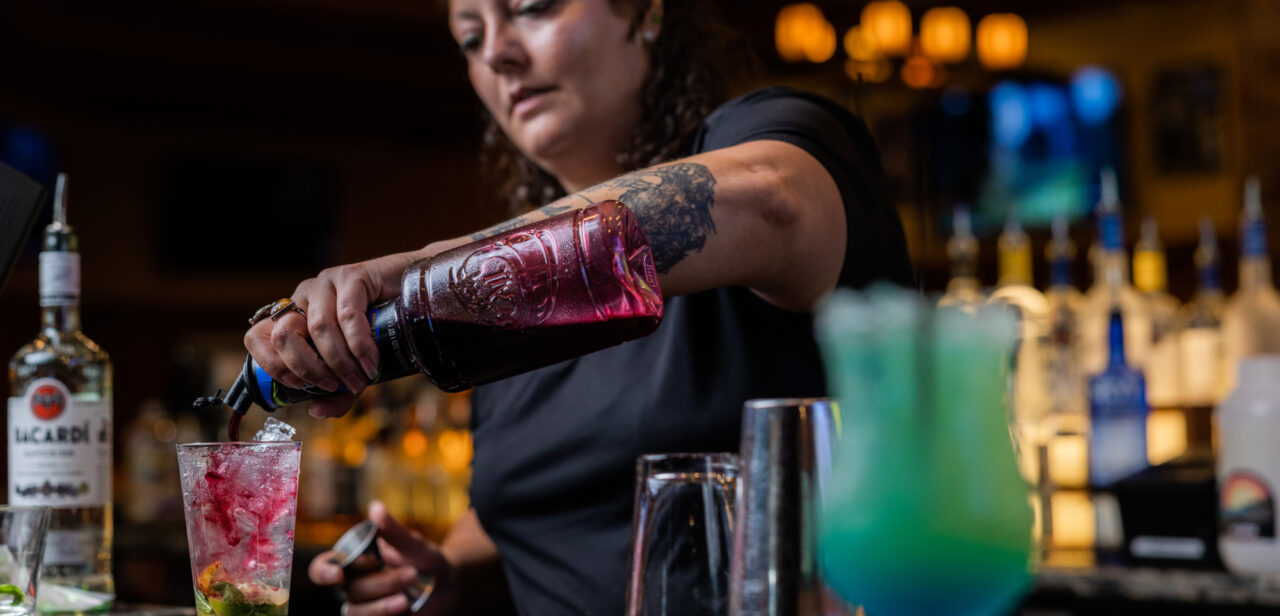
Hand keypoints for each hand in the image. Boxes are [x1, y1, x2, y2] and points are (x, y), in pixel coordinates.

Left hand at [244, 253, 413, 417]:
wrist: (416, 299)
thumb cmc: (381, 333)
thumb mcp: (354, 371)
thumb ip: (337, 395)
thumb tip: (317, 411)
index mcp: (293, 319)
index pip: (257, 337)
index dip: (272, 366)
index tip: (300, 387)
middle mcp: (302, 299)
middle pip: (284, 335)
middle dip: (308, 369)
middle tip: (334, 386)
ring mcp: (325, 285)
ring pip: (318, 328)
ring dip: (339, 362)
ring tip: (359, 379)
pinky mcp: (351, 276)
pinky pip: (348, 316)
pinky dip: (359, 346)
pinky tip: (371, 362)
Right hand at [310, 501, 456, 615]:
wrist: (448, 586)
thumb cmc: (425, 560)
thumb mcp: (415, 545)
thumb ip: (394, 532)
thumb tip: (375, 507)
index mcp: (354, 562)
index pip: (323, 567)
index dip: (324, 571)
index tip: (339, 573)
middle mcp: (354, 586)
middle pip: (350, 590)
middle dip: (380, 583)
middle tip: (411, 573)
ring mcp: (365, 608)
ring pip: (357, 613)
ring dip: (381, 608)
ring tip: (407, 600)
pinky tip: (407, 612)